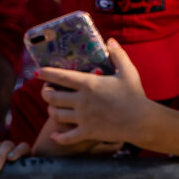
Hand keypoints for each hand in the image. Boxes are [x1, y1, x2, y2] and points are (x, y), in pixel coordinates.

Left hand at [39, 40, 155, 150]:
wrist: (141, 120)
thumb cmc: (135, 94)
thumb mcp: (128, 71)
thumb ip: (117, 55)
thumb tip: (110, 41)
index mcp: (89, 84)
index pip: (61, 77)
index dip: (47, 73)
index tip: (37, 72)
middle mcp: (82, 101)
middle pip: (53, 97)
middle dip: (45, 93)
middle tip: (46, 90)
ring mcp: (83, 118)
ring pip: (56, 115)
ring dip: (51, 110)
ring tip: (52, 106)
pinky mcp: (87, 132)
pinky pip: (66, 137)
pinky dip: (58, 137)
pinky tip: (54, 135)